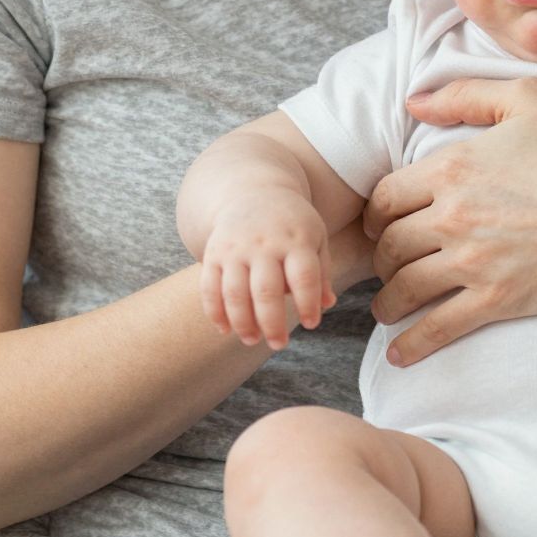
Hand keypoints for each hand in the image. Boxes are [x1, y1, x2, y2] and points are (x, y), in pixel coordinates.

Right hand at [199, 192, 334, 350]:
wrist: (253, 191)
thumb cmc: (292, 223)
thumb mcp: (316, 238)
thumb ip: (322, 273)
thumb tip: (327, 305)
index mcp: (296, 240)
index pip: (304, 277)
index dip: (308, 304)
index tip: (311, 324)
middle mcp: (264, 244)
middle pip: (266, 291)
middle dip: (272, 323)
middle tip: (279, 344)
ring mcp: (235, 248)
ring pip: (234, 293)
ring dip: (242, 323)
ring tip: (252, 341)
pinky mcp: (213, 253)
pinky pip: (209, 287)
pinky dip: (215, 313)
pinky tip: (225, 330)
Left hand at [362, 78, 536, 366]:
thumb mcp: (527, 99)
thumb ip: (463, 95)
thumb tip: (412, 103)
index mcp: (452, 167)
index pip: (386, 197)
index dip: (377, 214)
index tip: (381, 226)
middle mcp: (453, 216)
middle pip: (391, 245)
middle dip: (382, 259)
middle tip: (388, 267)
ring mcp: (474, 261)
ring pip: (406, 288)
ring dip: (390, 303)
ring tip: (389, 309)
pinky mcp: (498, 299)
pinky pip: (440, 327)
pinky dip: (414, 343)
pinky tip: (401, 355)